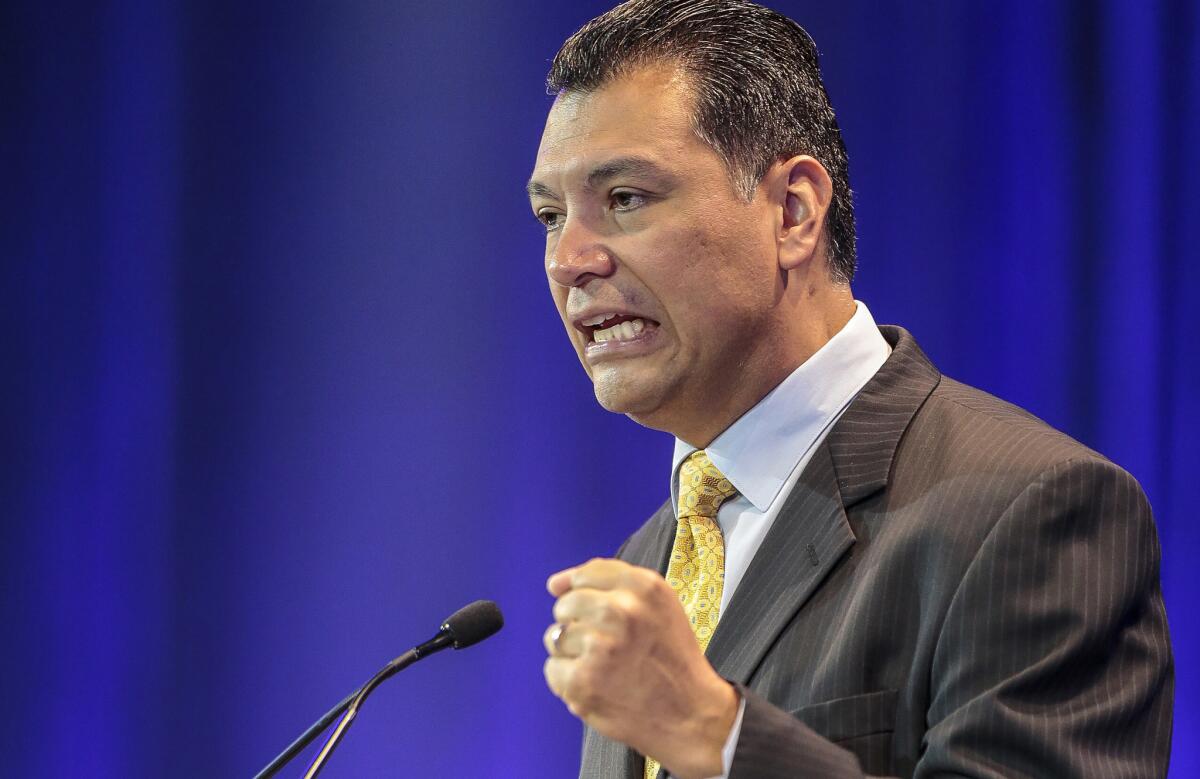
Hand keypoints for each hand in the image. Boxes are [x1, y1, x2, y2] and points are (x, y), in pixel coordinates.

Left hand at [543, 558, 738, 778]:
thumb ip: (609, 583)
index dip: (584, 595)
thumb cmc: (672, 660)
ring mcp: (600, 646)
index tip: (594, 613)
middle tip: (607, 647)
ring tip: (605, 669)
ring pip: (554, 637)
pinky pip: (553, 669)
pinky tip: (599, 687)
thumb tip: (554, 584)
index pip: (585, 575)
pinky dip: (569, 682)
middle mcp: (621, 610)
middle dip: (577, 626)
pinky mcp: (582, 680)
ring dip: (573, 655)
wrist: (692, 715)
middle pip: (564, 605)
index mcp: (642, 587)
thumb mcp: (659, 605)